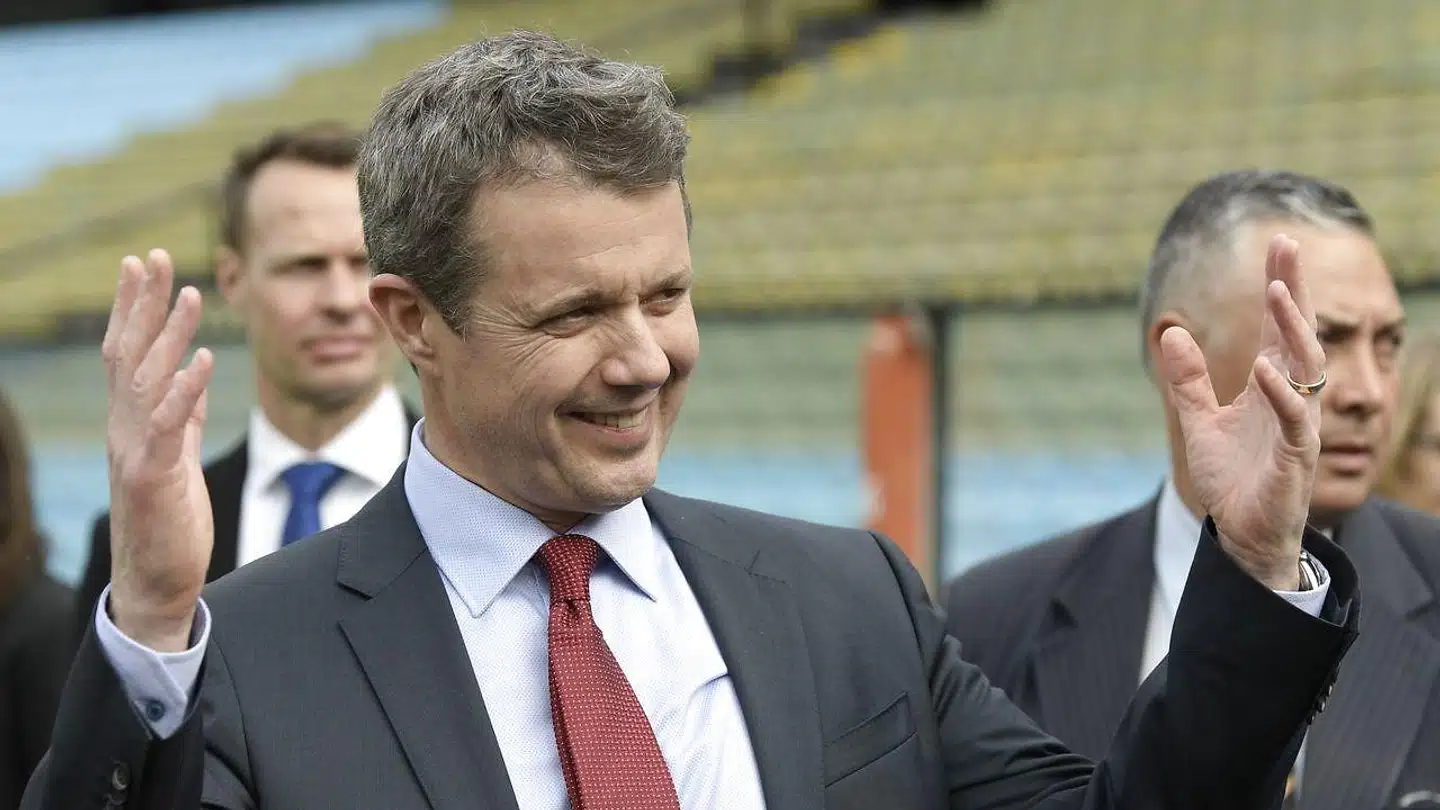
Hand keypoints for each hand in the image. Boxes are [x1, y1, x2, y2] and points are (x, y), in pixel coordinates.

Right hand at [102, 250, 214, 651]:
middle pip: (130, 354)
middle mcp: (126, 430)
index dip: (133, 307)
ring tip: (190, 293)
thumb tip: (193, 373)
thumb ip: (183, 415)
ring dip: (170, 335)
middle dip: (143, 303)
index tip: (141, 264)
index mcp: (132, 423)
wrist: (154, 582)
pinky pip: (170, 427)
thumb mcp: (177, 456)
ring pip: (149, 381)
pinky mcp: (156, 478)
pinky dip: (186, 392)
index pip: (127, 353)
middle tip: (154, 256)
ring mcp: (137, 452)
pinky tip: (204, 362)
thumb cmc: (167, 520)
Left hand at [1158, 234, 1325, 589]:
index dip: (1278, 287)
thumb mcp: (1200, 421)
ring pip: (1304, 367)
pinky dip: (1279, 392)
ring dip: (1291, 329)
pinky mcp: (1297, 455)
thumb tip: (1171, 334)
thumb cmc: (1231, 478)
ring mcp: (1297, 423)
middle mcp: (1289, 397)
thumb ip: (1188, 380)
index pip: (1277, 327)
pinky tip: (1262, 367)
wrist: (1243, 533)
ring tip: (1275, 293)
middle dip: (1292, 290)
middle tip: (1287, 248)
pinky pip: (1294, 418)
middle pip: (1298, 333)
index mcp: (1269, 385)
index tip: (1278, 246)